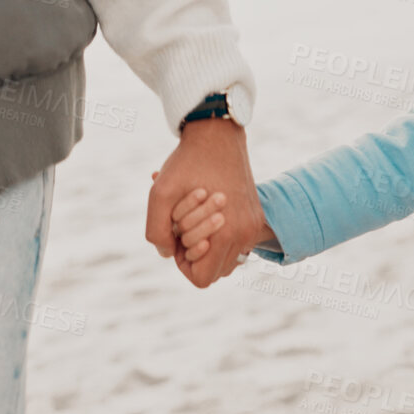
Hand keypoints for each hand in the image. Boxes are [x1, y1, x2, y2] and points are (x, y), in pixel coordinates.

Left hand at [145, 117, 264, 287]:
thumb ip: (156, 233)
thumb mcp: (159, 195)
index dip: (183, 265)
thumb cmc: (187, 163)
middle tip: (184, 228)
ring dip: (210, 248)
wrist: (218, 135)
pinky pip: (238, 244)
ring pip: (228, 260)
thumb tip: (168, 255)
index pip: (203, 278)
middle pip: (216, 273)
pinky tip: (210, 214)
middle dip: (196, 256)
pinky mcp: (256, 216)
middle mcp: (245, 234)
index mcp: (226, 234)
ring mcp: (253, 226)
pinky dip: (222, 237)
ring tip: (196, 221)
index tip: (176, 239)